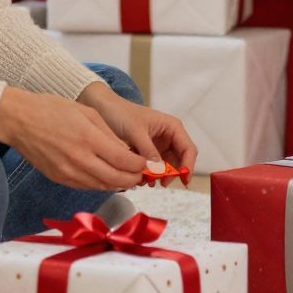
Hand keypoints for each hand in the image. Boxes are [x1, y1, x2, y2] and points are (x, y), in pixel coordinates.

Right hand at [0, 87, 148, 190]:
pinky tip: (108, 176)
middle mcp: (80, 160)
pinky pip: (87, 186)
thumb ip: (110, 135)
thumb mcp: (88, 114)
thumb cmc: (52, 110)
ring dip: (119, 183)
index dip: (141, 165)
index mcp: (89, 139)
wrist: (20, 120)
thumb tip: (127, 153)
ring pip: (103, 186)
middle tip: (143, 173)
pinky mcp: (59, 179)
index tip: (149, 164)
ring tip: (129, 176)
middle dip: (134, 178)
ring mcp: (68, 172)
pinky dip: (101, 183)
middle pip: (117, 179)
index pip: (125, 161)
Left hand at [81, 82, 197, 175]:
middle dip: (172, 174)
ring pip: (167, 167)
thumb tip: (160, 170)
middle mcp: (169, 137)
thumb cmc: (121, 113)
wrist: (104, 109)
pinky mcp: (148, 152)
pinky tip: (141, 178)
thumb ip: (148, 151)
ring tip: (147, 181)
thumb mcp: (136, 132)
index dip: (188, 166)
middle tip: (161, 184)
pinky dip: (150, 175)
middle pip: (180, 160)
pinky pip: (154, 167)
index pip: (188, 149)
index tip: (183, 180)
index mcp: (172, 127)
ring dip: (160, 176)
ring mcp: (159, 145)